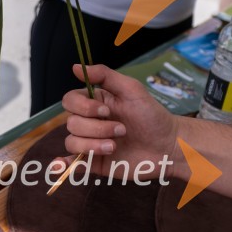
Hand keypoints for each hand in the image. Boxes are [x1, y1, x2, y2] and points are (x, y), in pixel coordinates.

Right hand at [60, 64, 178, 179]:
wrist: (169, 147)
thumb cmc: (152, 116)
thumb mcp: (131, 89)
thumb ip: (104, 75)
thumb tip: (75, 67)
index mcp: (93, 104)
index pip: (69, 101)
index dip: (83, 107)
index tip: (106, 110)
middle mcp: (88, 122)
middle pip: (71, 123)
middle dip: (97, 128)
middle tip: (122, 130)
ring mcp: (90, 143)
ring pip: (72, 142)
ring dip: (93, 144)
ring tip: (115, 146)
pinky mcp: (94, 162)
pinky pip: (73, 163)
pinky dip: (64, 164)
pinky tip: (62, 164)